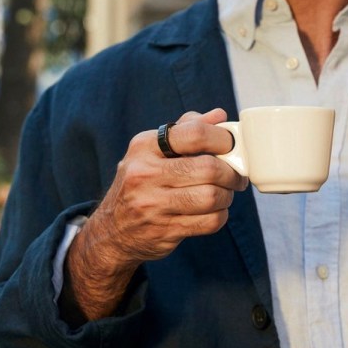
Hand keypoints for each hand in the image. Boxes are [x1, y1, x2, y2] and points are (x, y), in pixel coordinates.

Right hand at [61, 108, 244, 322]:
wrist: (112, 230)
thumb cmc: (141, 182)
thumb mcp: (153, 149)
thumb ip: (186, 129)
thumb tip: (220, 115)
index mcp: (145, 146)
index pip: (194, 134)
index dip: (223, 138)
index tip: (232, 146)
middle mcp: (145, 174)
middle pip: (209, 168)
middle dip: (231, 172)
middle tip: (236, 175)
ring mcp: (152, 205)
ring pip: (212, 197)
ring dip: (227, 195)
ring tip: (225, 193)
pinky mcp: (164, 231)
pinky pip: (210, 222)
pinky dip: (220, 215)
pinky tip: (214, 210)